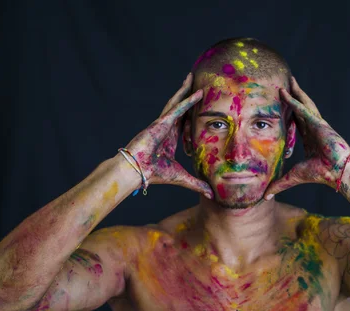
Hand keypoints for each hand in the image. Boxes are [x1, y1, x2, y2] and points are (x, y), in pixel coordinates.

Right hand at [124, 73, 212, 198]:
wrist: (137, 171)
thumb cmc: (154, 174)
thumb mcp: (182, 177)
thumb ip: (197, 184)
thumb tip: (212, 194)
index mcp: (170, 138)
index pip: (185, 122)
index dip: (193, 113)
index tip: (203, 104)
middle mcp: (166, 128)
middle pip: (181, 108)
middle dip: (189, 95)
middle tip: (199, 83)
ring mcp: (163, 123)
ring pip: (177, 103)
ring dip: (186, 90)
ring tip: (194, 77)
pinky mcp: (161, 122)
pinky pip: (177, 109)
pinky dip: (187, 101)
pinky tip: (198, 93)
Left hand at [265, 76, 349, 197]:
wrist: (338, 172)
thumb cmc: (321, 174)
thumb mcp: (294, 177)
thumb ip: (280, 184)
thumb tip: (265, 196)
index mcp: (310, 138)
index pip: (296, 122)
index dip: (289, 113)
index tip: (280, 105)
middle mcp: (313, 128)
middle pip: (300, 108)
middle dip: (292, 96)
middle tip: (282, 85)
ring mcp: (317, 124)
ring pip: (304, 104)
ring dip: (295, 92)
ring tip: (287, 80)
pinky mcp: (319, 123)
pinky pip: (304, 109)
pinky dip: (294, 100)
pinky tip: (284, 93)